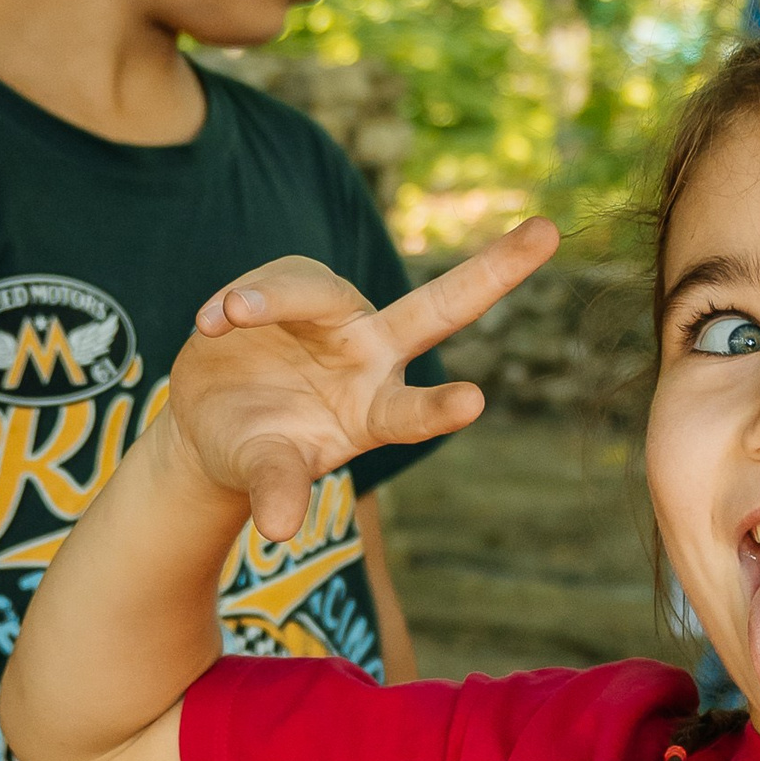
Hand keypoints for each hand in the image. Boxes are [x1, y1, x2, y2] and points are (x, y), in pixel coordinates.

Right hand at [174, 221, 558, 541]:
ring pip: (317, 290)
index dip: (439, 409)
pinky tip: (211, 323)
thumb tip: (279, 528)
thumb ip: (277, 488)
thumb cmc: (255, 452)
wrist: (213, 419)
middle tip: (548, 232)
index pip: (414, 412)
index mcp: (377, 413)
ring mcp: (337, 318)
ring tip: (224, 319)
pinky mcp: (292, 290)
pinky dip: (238, 300)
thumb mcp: (264, 474)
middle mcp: (372, 356)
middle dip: (494, 271)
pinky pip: (270, 283)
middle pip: (439, 308)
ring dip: (268, 299)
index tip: (474, 402)